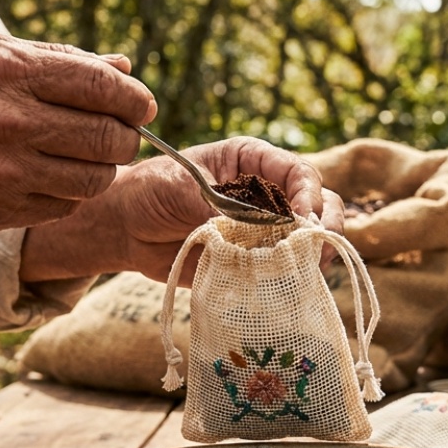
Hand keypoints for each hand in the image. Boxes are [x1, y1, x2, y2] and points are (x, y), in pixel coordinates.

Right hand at [0, 35, 155, 229]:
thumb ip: (61, 59)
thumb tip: (124, 68)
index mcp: (11, 73)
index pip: (104, 88)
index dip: (135, 99)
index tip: (141, 105)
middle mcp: (10, 123)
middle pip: (109, 139)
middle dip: (127, 136)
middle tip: (121, 132)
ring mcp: (5, 173)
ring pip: (94, 180)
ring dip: (104, 169)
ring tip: (88, 155)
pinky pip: (64, 207)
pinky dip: (71, 193)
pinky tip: (53, 175)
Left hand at [20, 136, 344, 283]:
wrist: (124, 228)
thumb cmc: (150, 192)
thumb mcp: (182, 188)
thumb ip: (220, 204)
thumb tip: (259, 225)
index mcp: (253, 161)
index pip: (297, 172)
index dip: (307, 193)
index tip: (301, 217)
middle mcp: (266, 192)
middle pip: (318, 204)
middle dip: (324, 225)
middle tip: (319, 249)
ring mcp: (264, 227)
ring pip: (309, 238)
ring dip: (315, 253)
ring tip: (310, 269)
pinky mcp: (254, 258)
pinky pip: (284, 268)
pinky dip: (292, 276)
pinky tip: (289, 285)